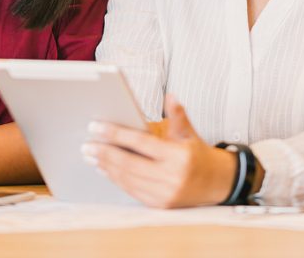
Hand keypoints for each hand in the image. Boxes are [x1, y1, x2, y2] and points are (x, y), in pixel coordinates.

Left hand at [80, 93, 236, 207]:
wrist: (216, 183)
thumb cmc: (197, 153)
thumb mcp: (190, 132)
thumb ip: (178, 115)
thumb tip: (171, 97)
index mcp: (178, 156)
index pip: (140, 143)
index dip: (116, 134)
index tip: (96, 127)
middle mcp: (172, 178)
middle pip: (130, 163)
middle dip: (105, 152)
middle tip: (87, 144)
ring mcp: (165, 195)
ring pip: (128, 179)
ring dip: (107, 167)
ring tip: (92, 156)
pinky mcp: (160, 206)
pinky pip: (133, 191)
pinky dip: (117, 179)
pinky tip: (106, 169)